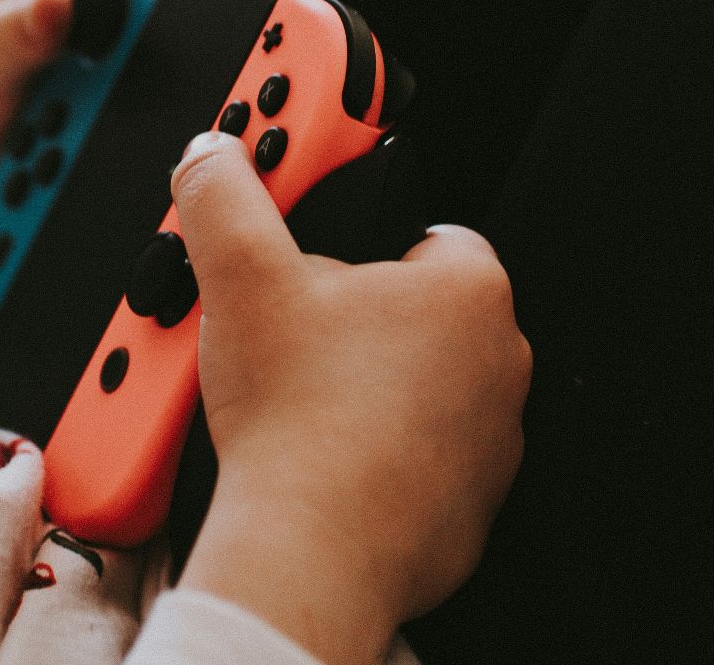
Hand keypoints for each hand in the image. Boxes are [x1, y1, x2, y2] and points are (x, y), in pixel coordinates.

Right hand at [171, 131, 529, 664]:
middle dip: (353, 312)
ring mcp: (491, 437)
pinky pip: (418, 453)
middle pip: (414, 307)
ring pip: (417, 382)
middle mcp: (499, 359)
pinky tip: (319, 450)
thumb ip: (225, 198)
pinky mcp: (468, 500)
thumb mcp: (242, 279)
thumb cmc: (300, 425)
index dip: (354, 236)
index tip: (317, 247)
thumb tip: (213, 160)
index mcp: (468, 288)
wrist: (311, 553)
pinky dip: (375, 450)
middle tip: (290, 327)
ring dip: (365, 382)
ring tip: (298, 393)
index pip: (420, 227)